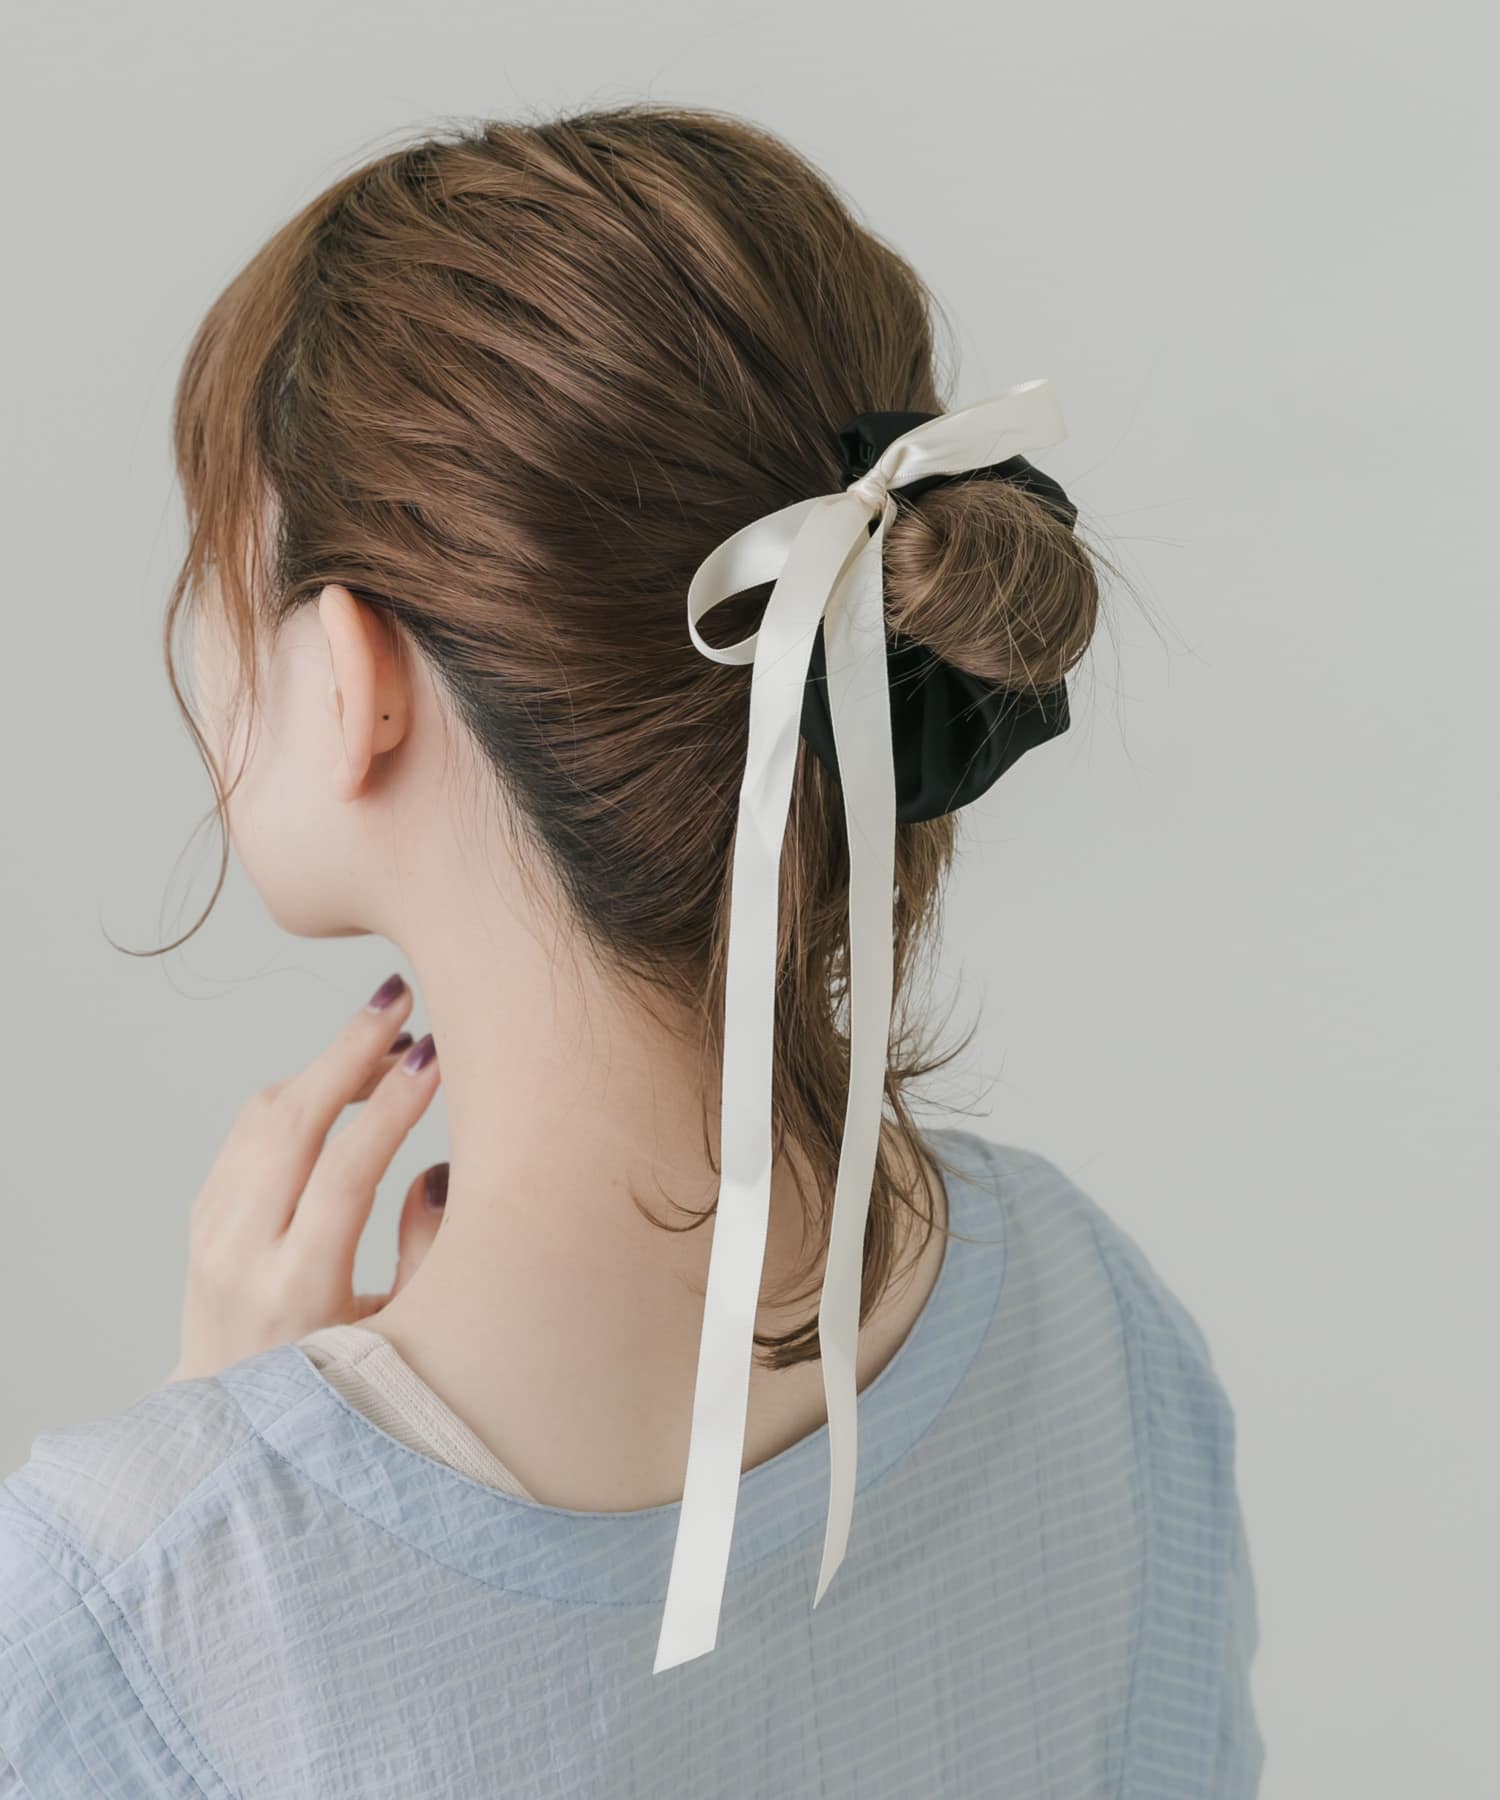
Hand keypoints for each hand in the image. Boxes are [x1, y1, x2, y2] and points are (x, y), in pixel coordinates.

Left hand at [168, 973, 447, 1380]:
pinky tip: (344, 1083)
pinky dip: (298, 1093)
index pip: (344, 1174)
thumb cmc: (337, 1387)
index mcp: (297, 1291)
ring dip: (326, 1065)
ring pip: (265, 1115)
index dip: (392, 1108)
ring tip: (387, 1039)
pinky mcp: (203, 1215)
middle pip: (292, 1123)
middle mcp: (242, 1255)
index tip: (435, 1057)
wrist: (231, 1419)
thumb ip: (426, 1251)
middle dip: (350, 1050)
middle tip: (400, 1001)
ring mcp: (211, 1233)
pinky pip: (249, 1130)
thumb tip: (437, 1166)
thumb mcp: (401, 1336)